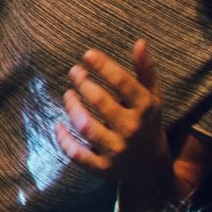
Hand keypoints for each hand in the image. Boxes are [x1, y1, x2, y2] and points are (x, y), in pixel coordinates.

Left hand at [58, 39, 171, 188]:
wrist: (153, 170)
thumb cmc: (148, 123)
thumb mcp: (153, 98)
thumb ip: (145, 71)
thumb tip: (139, 42)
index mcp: (146, 109)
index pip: (124, 83)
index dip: (103, 66)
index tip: (87, 54)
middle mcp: (132, 130)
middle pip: (101, 103)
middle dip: (83, 83)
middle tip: (74, 72)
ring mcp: (118, 150)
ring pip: (86, 126)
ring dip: (72, 107)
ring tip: (68, 94)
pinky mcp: (104, 168)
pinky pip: (78, 155)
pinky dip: (64, 140)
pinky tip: (58, 125)